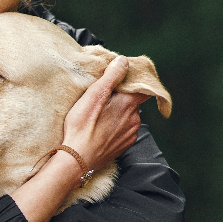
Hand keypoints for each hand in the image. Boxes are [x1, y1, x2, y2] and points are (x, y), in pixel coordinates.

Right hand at [61, 55, 142, 170]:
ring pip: (127, 118)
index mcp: (129, 104)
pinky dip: (114, 129)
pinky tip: (100, 131)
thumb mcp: (94, 95)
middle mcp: (135, 119)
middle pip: (133, 103)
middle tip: (102, 101)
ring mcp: (130, 134)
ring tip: (98, 118)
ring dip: (117, 115)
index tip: (126, 79)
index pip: (145, 87)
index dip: (137, 81)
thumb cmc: (82, 128)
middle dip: (121, 100)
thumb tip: (123, 61)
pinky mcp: (123, 146)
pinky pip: (123, 132)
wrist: (77, 160)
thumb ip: (111, 76)